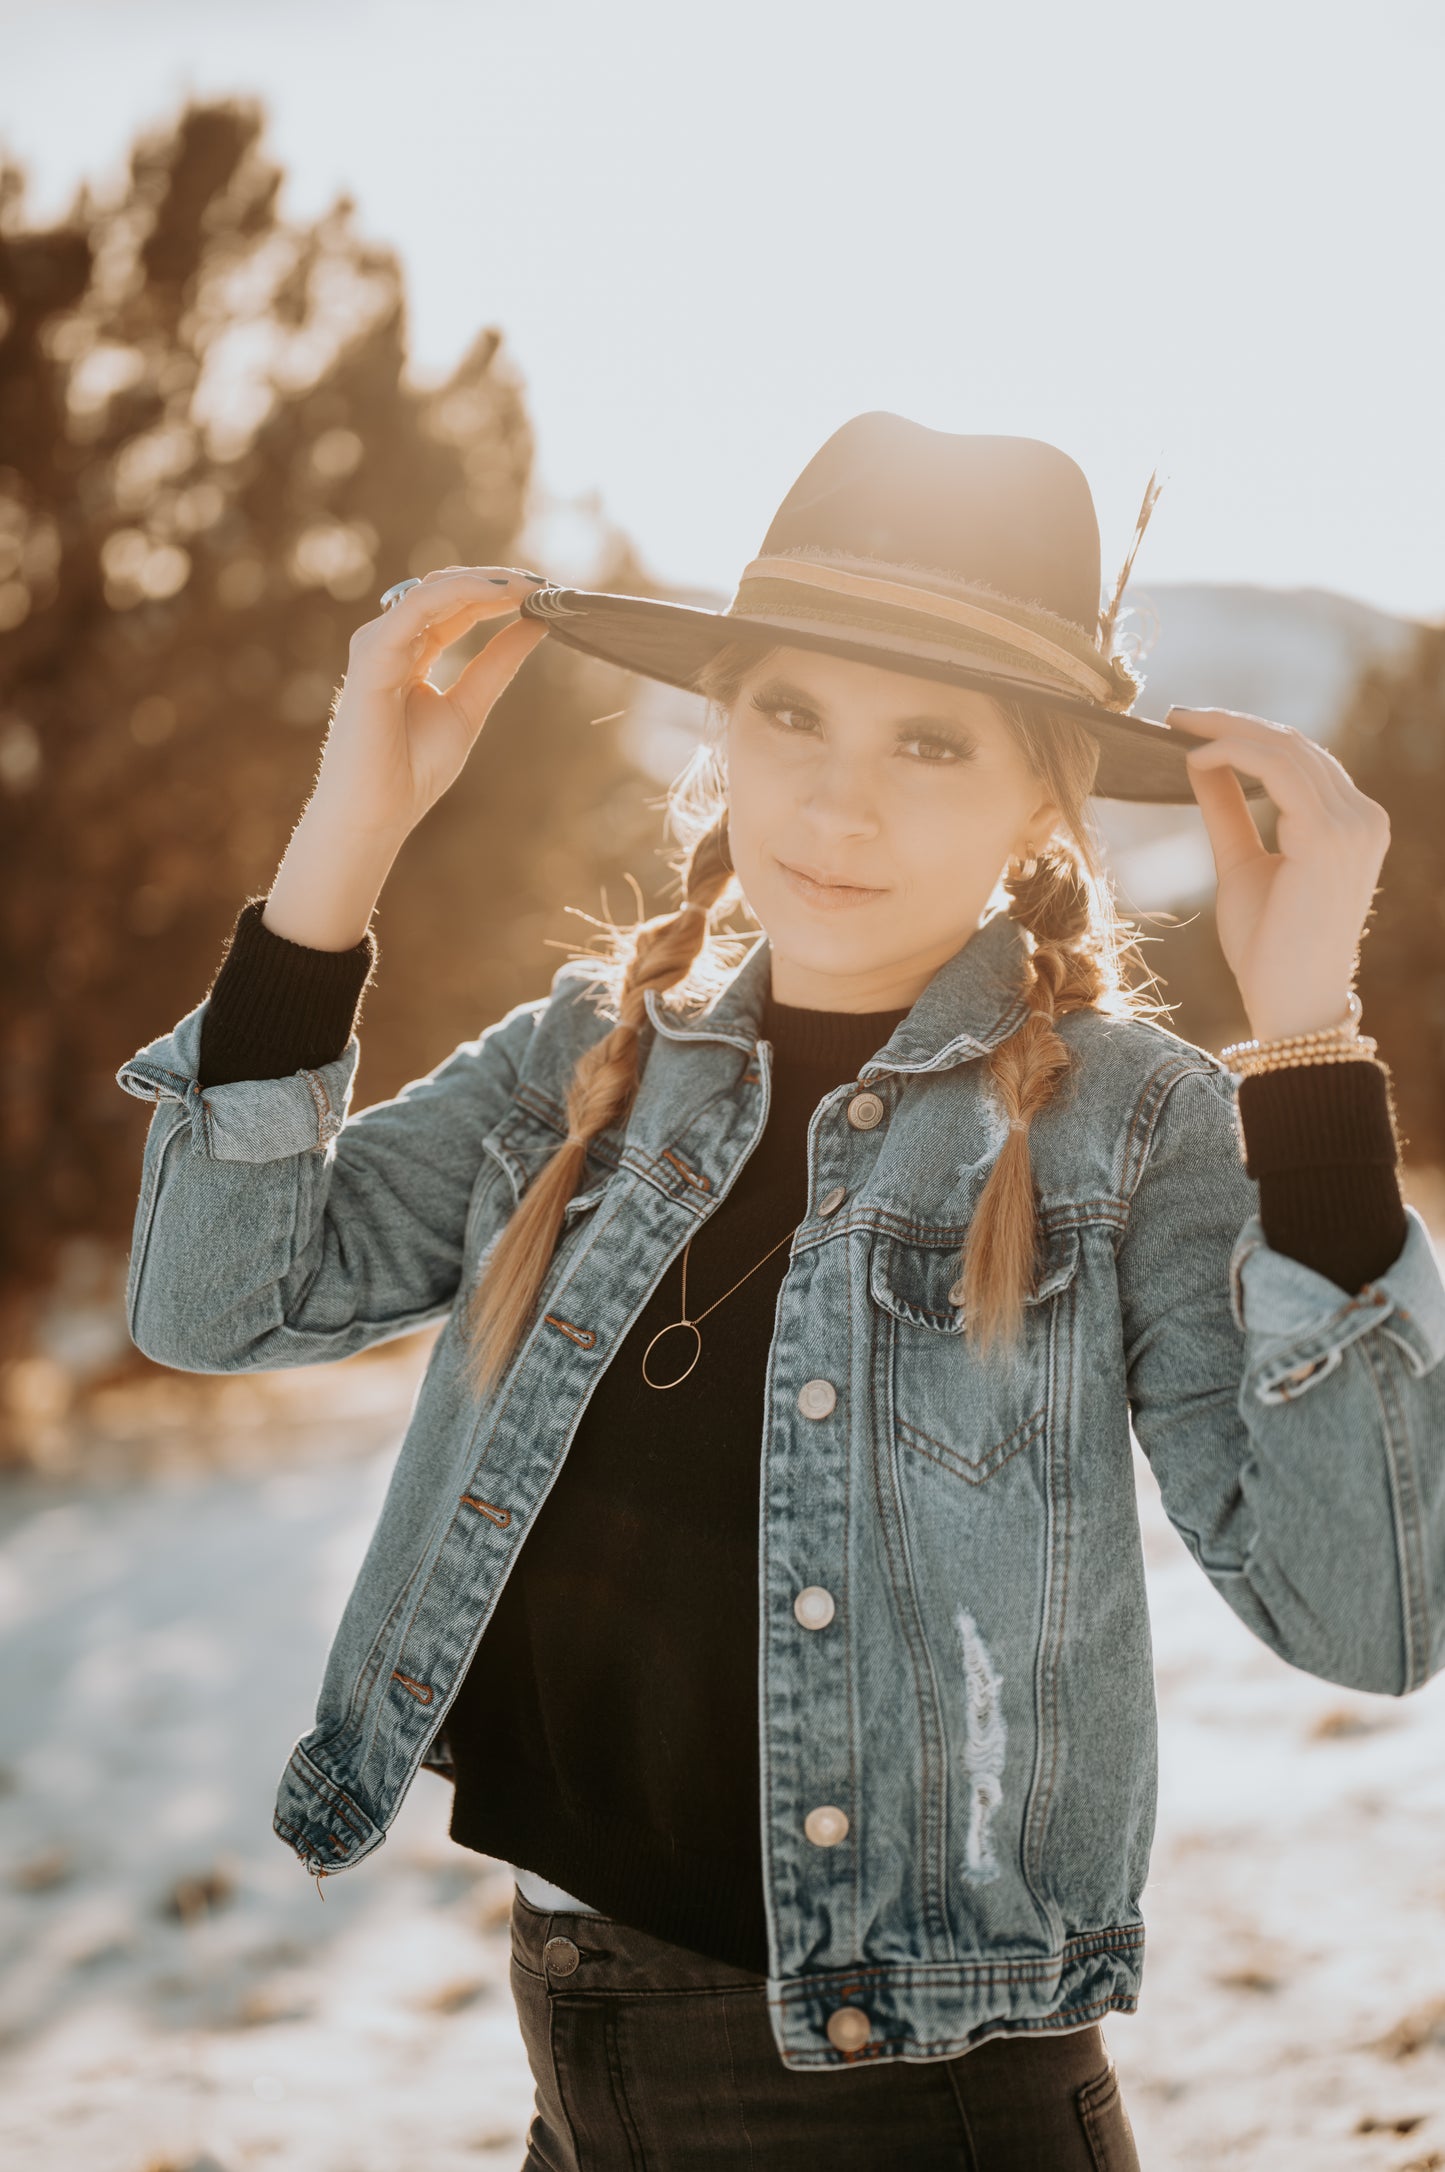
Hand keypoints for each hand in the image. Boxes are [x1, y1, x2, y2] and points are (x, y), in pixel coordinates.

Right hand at [314, 564, 550, 841]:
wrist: (376, 814)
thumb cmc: (412, 772)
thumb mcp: (469, 708)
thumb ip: (497, 665)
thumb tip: (536, 625)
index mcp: (411, 653)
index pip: (456, 606)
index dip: (500, 595)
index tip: (546, 593)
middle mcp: (390, 640)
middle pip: (446, 590)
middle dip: (497, 581)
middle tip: (545, 584)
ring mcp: (377, 644)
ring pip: (432, 590)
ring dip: (484, 581)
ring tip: (530, 585)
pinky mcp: (372, 654)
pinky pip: (418, 607)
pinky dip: (460, 593)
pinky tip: (499, 594)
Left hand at [1166, 706, 1390, 1042]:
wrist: (1289, 1004)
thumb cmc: (1268, 948)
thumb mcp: (1241, 864)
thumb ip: (1228, 810)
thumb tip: (1200, 761)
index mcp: (1351, 823)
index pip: (1301, 758)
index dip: (1248, 734)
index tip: (1193, 725)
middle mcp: (1362, 817)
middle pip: (1295, 744)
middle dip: (1232, 722)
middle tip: (1176, 713)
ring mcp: (1353, 824)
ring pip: (1286, 748)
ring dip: (1227, 730)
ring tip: (1177, 725)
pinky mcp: (1328, 835)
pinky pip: (1277, 770)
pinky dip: (1233, 755)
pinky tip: (1193, 758)